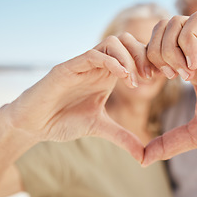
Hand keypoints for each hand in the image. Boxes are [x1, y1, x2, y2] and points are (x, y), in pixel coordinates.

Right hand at [1, 35, 148, 161]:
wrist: (34, 124)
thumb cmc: (64, 121)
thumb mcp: (100, 128)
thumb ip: (122, 137)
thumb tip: (144, 156)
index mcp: (107, 74)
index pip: (133, 53)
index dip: (150, 61)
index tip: (162, 77)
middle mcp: (97, 65)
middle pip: (126, 40)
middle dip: (143, 55)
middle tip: (151, 77)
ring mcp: (83, 64)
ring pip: (112, 42)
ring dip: (129, 58)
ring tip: (135, 81)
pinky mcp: (67, 68)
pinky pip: (93, 55)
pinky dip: (112, 62)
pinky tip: (123, 78)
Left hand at [143, 11, 196, 165]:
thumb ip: (170, 142)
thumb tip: (142, 160)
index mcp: (189, 69)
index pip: (153, 50)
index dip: (141, 62)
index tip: (145, 82)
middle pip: (158, 31)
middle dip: (152, 53)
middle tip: (166, 77)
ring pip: (174, 22)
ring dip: (169, 48)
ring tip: (183, 74)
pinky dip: (188, 41)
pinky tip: (195, 66)